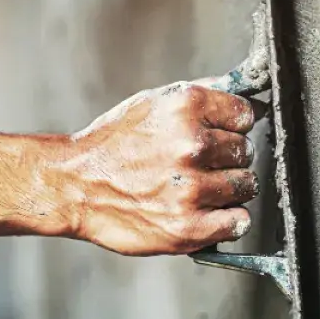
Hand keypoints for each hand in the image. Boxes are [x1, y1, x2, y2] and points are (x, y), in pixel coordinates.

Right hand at [66, 80, 263, 254]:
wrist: (74, 186)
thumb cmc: (113, 145)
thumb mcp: (152, 103)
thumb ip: (201, 95)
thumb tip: (246, 91)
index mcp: (186, 107)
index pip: (244, 114)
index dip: (232, 126)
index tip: (219, 134)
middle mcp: (191, 145)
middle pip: (246, 152)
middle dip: (228, 158)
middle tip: (199, 164)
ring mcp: (191, 189)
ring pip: (245, 186)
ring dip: (228, 189)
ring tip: (197, 188)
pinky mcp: (189, 227)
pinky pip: (238, 222)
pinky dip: (227, 220)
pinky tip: (205, 211)